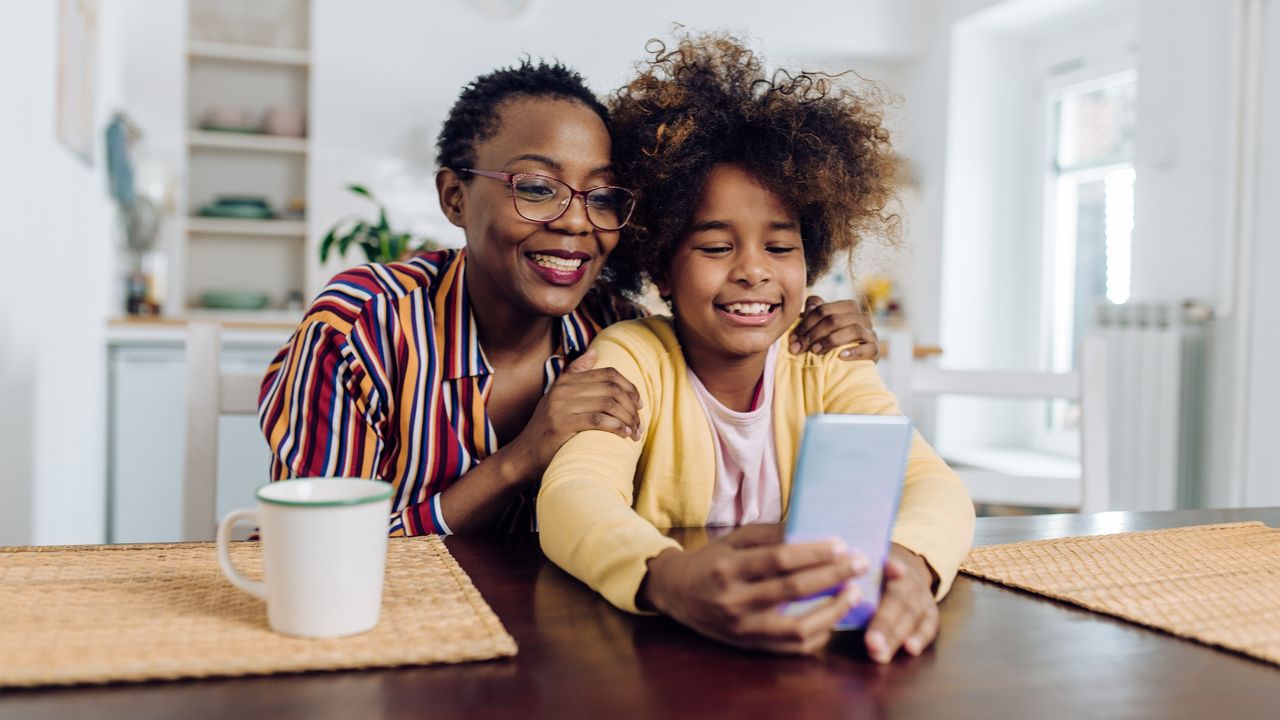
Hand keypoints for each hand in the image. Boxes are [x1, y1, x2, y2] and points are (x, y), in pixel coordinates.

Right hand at [505, 348, 642, 481]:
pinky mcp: (561, 425)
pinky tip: (625, 435)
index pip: (608, 374)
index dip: (629, 387)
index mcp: (566, 381)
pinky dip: (617, 427)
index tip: (639, 404)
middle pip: (611, 389)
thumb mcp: (558, 398)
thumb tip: (594, 351)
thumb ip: (576, 374)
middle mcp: (563, 390)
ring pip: (608, 404)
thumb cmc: (548, 429)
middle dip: (631, 406)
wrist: (524, 455)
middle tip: (640, 423)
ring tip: (635, 433)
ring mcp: (560, 407)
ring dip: (628, 419)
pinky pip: (598, 420)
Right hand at [641, 525, 868, 654]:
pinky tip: (834, 616)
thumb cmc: (712, 561)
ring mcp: (743, 628)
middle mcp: (735, 600)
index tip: (842, 545)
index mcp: (729, 568)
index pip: (778, 559)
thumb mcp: (734, 539)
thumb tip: (812, 530)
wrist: (677, 593)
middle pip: (793, 590)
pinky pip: (792, 647)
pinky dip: (818, 633)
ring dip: (832, 610)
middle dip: (832, 576)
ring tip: (853, 593)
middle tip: (860, 564)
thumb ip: (770, 534)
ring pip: (797, 627)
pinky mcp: (750, 646)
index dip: (813, 553)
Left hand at [791, 295, 879, 360]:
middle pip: (836, 319)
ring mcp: (870, 333)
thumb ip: (816, 313)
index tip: (793, 338)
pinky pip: (868, 348)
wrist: (853, 364)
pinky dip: (854, 352)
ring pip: (853, 330)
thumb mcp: (822, 326)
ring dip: (831, 341)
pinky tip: (840, 357)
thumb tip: (810, 307)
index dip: (806, 323)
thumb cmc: (833, 341)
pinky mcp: (875, 350)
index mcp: (848, 307)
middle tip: (800, 347)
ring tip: (815, 351)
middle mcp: (861, 317)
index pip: (824, 309)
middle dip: (814, 334)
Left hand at [864, 544, 938, 662]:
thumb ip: (853, 575)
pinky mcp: (930, 612)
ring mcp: (921, 596)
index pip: (887, 570)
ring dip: (896, 637)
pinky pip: (929, 625)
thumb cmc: (874, 574)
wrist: (905, 571)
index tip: (872, 588)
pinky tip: (911, 650)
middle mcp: (908, 580)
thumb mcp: (864, 569)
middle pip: (897, 601)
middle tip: (872, 645)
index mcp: (887, 566)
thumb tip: (835, 584)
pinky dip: (921, 637)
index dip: (888, 574)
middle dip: (884, 625)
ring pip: (911, 616)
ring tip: (881, 654)